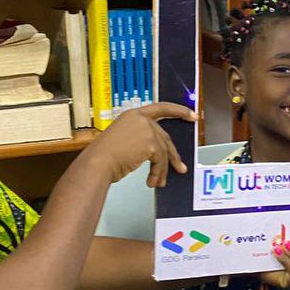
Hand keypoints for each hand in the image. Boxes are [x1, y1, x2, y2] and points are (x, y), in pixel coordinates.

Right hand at [80, 102, 195, 186]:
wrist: (97, 163)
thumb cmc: (103, 156)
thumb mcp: (122, 140)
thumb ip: (140, 140)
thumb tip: (158, 153)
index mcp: (132, 115)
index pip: (161, 108)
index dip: (178, 111)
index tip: (191, 114)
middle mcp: (141, 119)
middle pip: (164, 137)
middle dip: (172, 156)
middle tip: (180, 166)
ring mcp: (147, 130)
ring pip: (163, 152)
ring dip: (163, 169)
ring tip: (160, 181)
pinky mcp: (151, 143)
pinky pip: (161, 161)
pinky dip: (158, 173)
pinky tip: (153, 181)